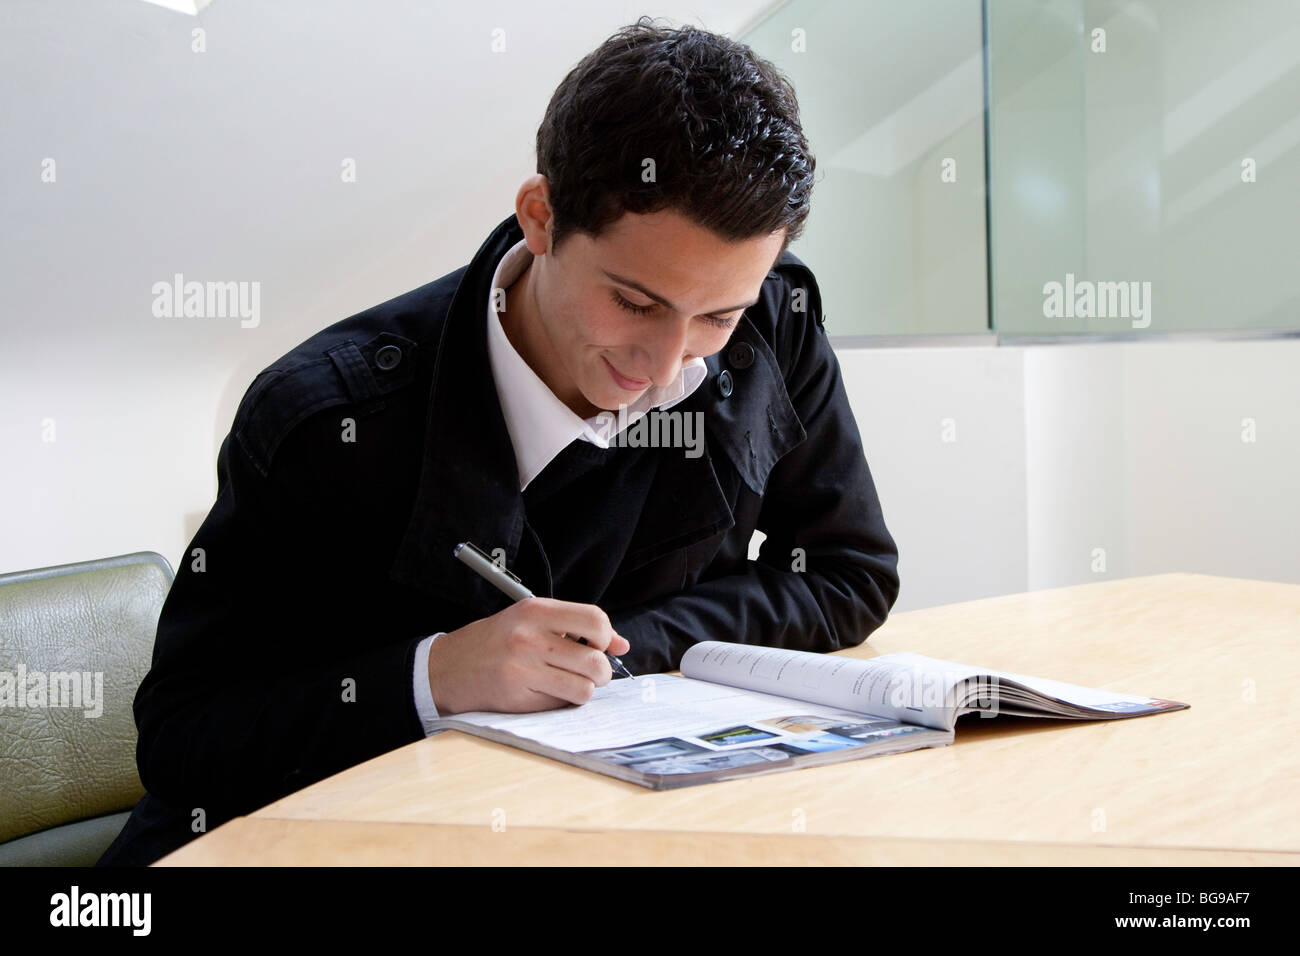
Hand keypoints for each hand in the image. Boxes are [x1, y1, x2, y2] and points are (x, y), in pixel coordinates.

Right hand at [427, 597, 631, 715]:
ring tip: (570, 683)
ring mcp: (522, 669)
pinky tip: (547, 691)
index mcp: (534, 611)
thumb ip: (577, 628)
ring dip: (585, 689)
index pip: (594, 620)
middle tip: (591, 671)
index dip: (607, 636)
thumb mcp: (531, 621)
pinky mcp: (517, 697)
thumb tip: (622, 645)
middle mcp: (529, 638)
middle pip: (595, 661)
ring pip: (584, 688)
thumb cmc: (496, 642)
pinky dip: (563, 701)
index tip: (602, 645)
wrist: (447, 668)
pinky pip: (562, 704)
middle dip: (602, 671)